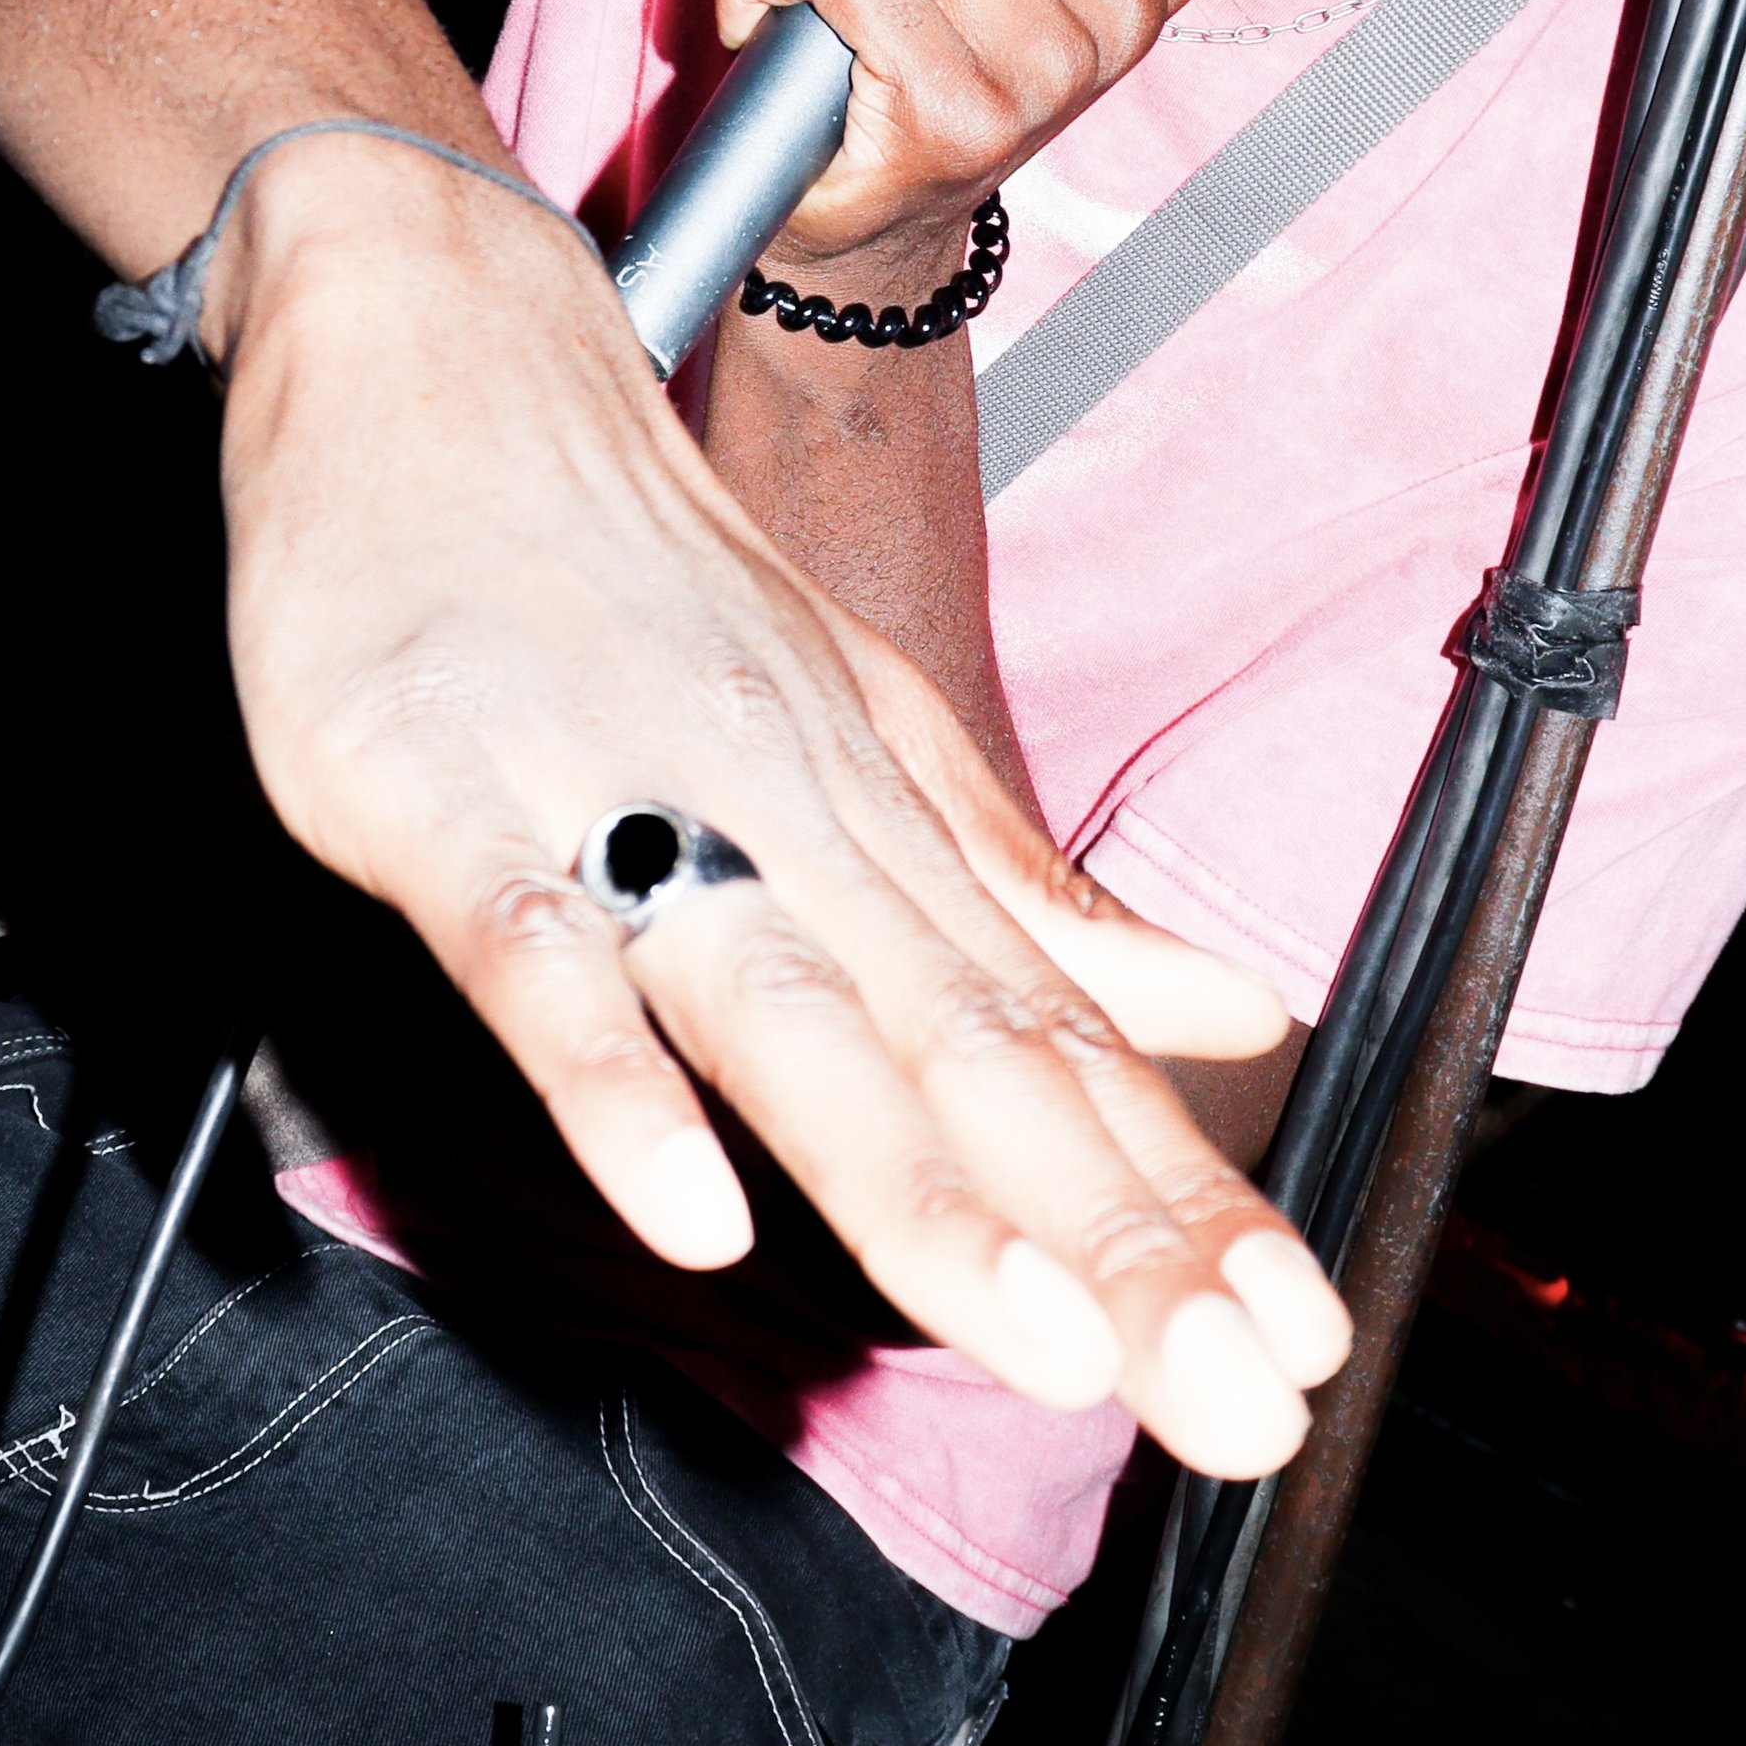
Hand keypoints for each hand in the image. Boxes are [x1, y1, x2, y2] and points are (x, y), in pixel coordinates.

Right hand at [216, 134, 1348, 1474]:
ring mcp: (618, 806)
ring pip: (790, 1017)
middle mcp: (785, 821)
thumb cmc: (628, 555)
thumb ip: (1019, 891)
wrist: (442, 333)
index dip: (1180, 1203)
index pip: (1057, 1041)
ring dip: (916, 1185)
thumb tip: (1225, 1006)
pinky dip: (614, 1082)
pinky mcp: (447, 799)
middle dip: (1111, 1242)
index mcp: (876, 822)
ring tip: (1041, 1346)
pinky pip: (540, 954)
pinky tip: (688, 1212)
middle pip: (965, 1058)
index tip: (1302, 1352)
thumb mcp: (849, 718)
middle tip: (1243, 1412)